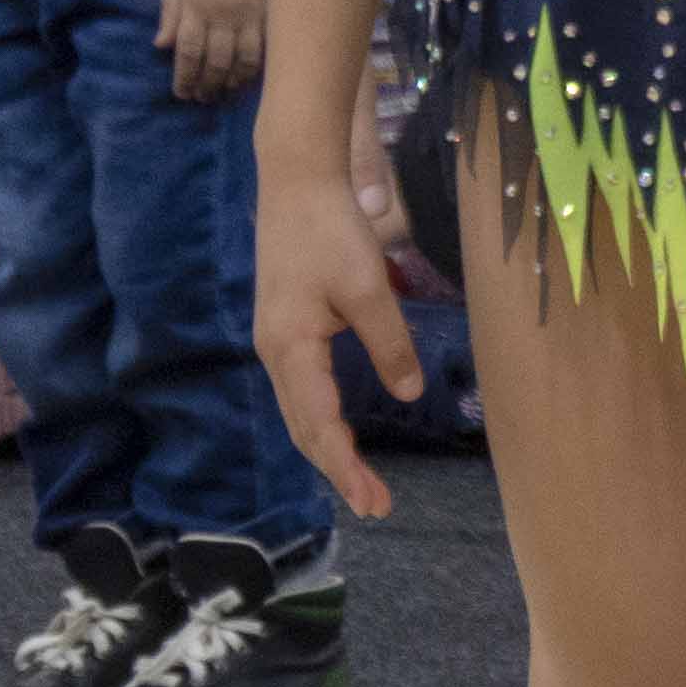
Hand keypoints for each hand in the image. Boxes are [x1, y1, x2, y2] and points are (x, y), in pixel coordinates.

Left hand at [154, 0, 268, 102]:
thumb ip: (170, 11)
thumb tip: (161, 45)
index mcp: (195, 7)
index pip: (189, 52)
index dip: (185, 78)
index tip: (182, 94)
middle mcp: (222, 16)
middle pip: (216, 62)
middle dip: (207, 86)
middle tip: (203, 98)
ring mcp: (248, 16)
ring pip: (243, 61)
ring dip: (233, 82)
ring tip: (226, 92)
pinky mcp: (269, 13)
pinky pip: (264, 48)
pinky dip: (256, 67)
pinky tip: (250, 78)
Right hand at [252, 138, 426, 521]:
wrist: (296, 181)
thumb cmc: (330, 230)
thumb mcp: (368, 288)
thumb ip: (390, 343)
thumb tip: (410, 392)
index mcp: (291, 350)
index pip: (320, 426)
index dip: (346, 469)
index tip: (373, 502)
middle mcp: (275, 354)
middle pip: (304, 428)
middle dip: (338, 469)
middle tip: (375, 504)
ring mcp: (276, 341)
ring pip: (300, 411)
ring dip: (328, 448)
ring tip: (360, 481)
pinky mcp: (284, 327)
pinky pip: (302, 388)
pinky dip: (320, 418)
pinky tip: (339, 428)